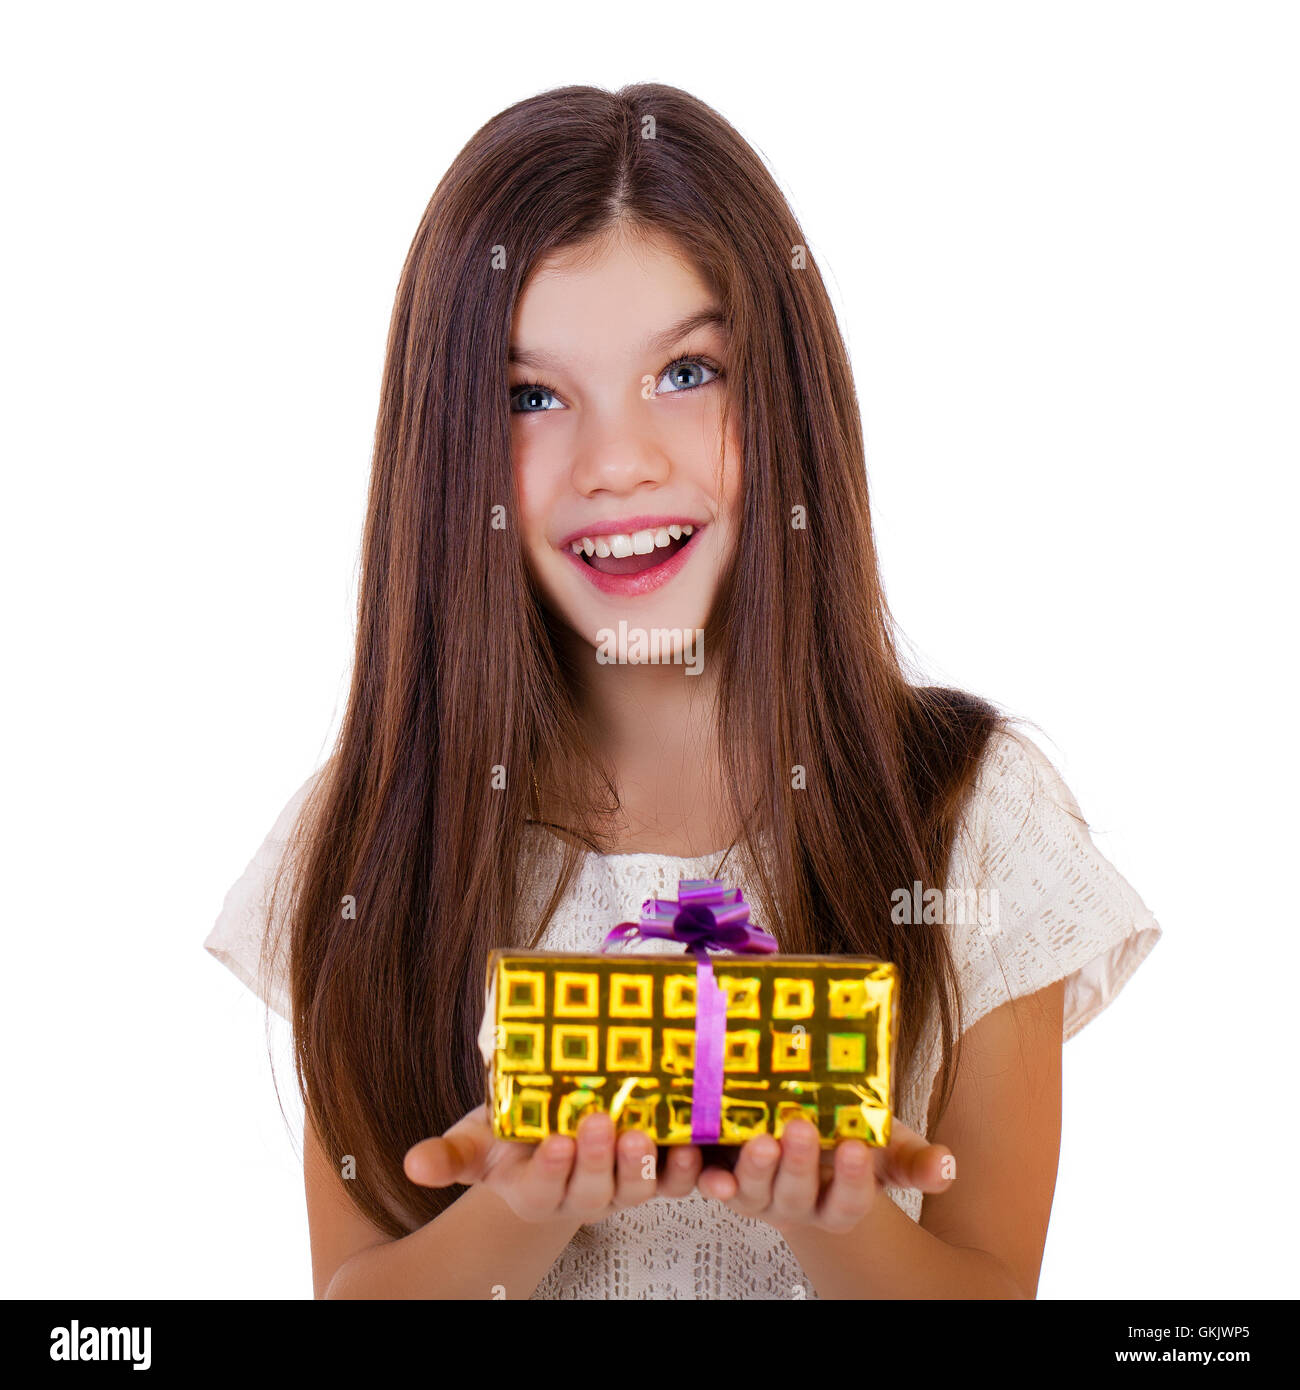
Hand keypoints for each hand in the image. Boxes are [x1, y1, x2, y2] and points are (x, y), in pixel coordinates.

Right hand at [403, 1105, 703, 1224]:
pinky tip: (690, 1145)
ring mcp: (617, 1186)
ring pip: (634, 1190)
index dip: (551, 1170)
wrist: (551, 1126)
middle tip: (600, 1122)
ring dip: (643, 1167)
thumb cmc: (509, 1133)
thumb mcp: (477, 1138)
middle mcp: (578, 1195)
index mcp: (533, 1190)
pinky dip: (684, 1169)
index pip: (541, 1190)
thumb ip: (450, 1154)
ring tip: (642, 1134)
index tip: (556, 1142)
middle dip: (597, 1161)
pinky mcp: (652, 1173)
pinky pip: (673, 1182)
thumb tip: (414, 1164)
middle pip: (591, 1193)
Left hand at [696, 1118, 953, 1234]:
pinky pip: (708, 1182)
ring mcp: (756, 1193)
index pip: (849, 1204)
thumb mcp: (884, 1140)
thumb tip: (946, 1168)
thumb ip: (915, 1157)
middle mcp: (796, 1204)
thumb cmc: (846, 1131)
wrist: (798, 1117)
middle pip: (796, 1198)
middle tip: (802, 1128)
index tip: (858, 1148)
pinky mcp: (722, 1174)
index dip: (853, 1182)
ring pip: (752, 1194)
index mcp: (838, 1201)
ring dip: (753, 1169)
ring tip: (760, 1138)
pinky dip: (702, 1174)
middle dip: (799, 1166)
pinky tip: (699, 1159)